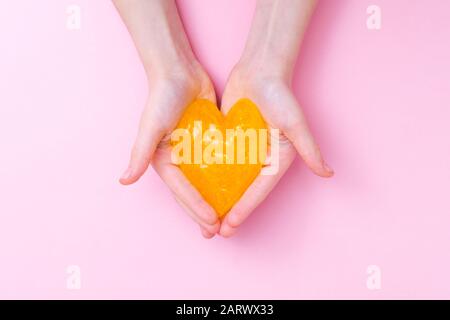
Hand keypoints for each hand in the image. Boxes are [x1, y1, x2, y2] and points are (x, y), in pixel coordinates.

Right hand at [113, 0, 219, 237]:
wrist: (178, 72)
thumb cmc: (161, 98)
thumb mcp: (150, 127)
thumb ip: (139, 154)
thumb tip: (124, 181)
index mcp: (164, 161)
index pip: (183, 191)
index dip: (196, 208)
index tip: (213, 223)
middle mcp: (180, 160)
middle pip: (194, 191)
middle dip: (204, 212)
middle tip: (217, 231)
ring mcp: (195, 151)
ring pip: (207, 181)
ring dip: (216, 199)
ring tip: (227, 216)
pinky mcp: (209, 140)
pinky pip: (219, 162)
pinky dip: (226, 176)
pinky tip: (238, 188)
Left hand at [218, 65, 332, 236]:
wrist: (260, 69)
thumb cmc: (281, 94)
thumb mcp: (295, 124)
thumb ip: (309, 149)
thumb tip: (328, 173)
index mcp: (278, 158)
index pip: (259, 189)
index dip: (244, 208)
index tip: (229, 225)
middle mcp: (262, 158)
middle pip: (244, 190)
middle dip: (231, 211)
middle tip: (215, 231)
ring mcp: (245, 150)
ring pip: (231, 180)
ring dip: (219, 198)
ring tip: (205, 216)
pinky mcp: (232, 140)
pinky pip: (221, 162)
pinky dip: (211, 177)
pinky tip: (198, 189)